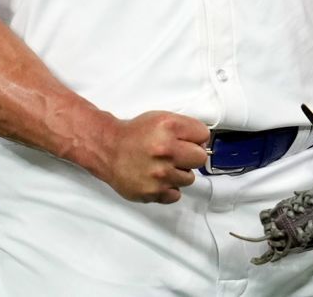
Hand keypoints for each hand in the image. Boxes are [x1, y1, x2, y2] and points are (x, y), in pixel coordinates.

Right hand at [93, 111, 210, 203]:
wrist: (108, 149)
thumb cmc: (135, 134)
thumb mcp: (161, 118)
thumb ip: (185, 128)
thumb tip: (204, 143)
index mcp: (169, 127)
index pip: (203, 135)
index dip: (195, 138)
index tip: (187, 140)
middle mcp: (165, 150)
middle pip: (200, 158)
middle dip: (190, 156)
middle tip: (176, 155)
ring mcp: (160, 174)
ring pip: (189, 179)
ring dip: (178, 173)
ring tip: (161, 166)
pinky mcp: (153, 192)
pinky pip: (175, 194)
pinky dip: (168, 188)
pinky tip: (156, 178)